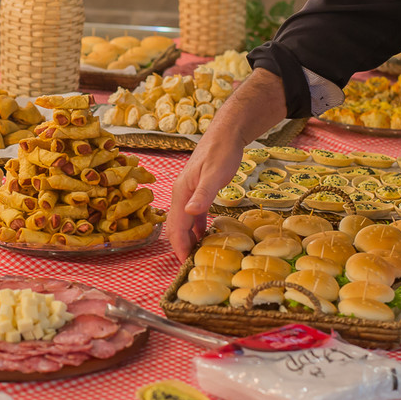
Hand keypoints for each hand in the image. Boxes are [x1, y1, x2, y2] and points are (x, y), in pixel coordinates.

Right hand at [167, 139, 245, 259]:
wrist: (225, 134)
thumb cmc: (221, 152)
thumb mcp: (215, 174)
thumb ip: (202, 194)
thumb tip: (188, 213)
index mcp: (181, 192)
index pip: (176, 227)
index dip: (179, 246)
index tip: (185, 264)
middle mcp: (180, 194)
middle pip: (175, 227)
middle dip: (181, 246)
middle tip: (192, 265)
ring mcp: (187, 193)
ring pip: (183, 222)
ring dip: (188, 239)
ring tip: (198, 255)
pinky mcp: (196, 192)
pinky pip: (192, 216)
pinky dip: (196, 229)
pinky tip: (204, 237)